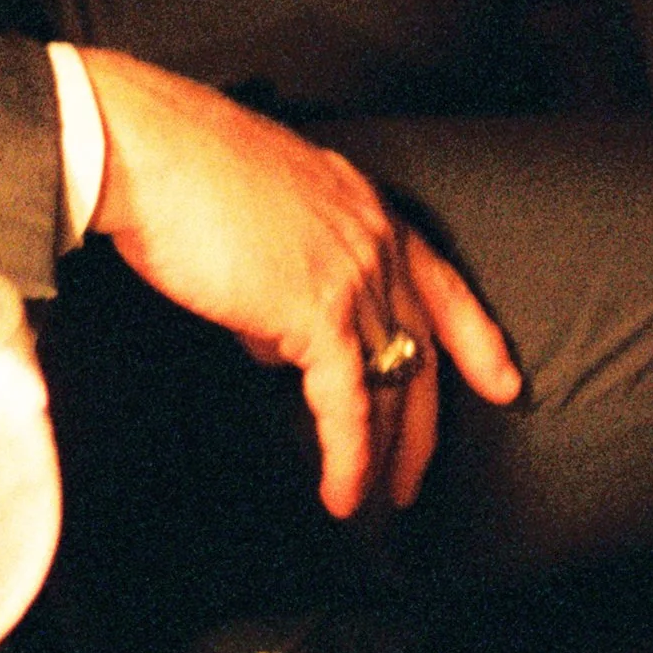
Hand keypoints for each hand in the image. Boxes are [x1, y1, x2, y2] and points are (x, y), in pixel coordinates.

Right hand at [81, 49, 520, 516]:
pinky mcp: (318, 313)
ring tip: (371, 501)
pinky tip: (341, 492)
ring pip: (388, 386)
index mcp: (367, 211)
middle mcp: (375, 242)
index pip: (443, 285)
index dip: (477, 341)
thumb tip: (279, 345)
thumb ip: (286, 282)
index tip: (503, 382)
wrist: (149, 151)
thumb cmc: (182, 176)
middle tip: (413, 478)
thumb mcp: (262, 223)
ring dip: (381, 456)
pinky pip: (347, 404)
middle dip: (422, 427)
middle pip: (423, 350)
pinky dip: (348, 457)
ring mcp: (354, 277)